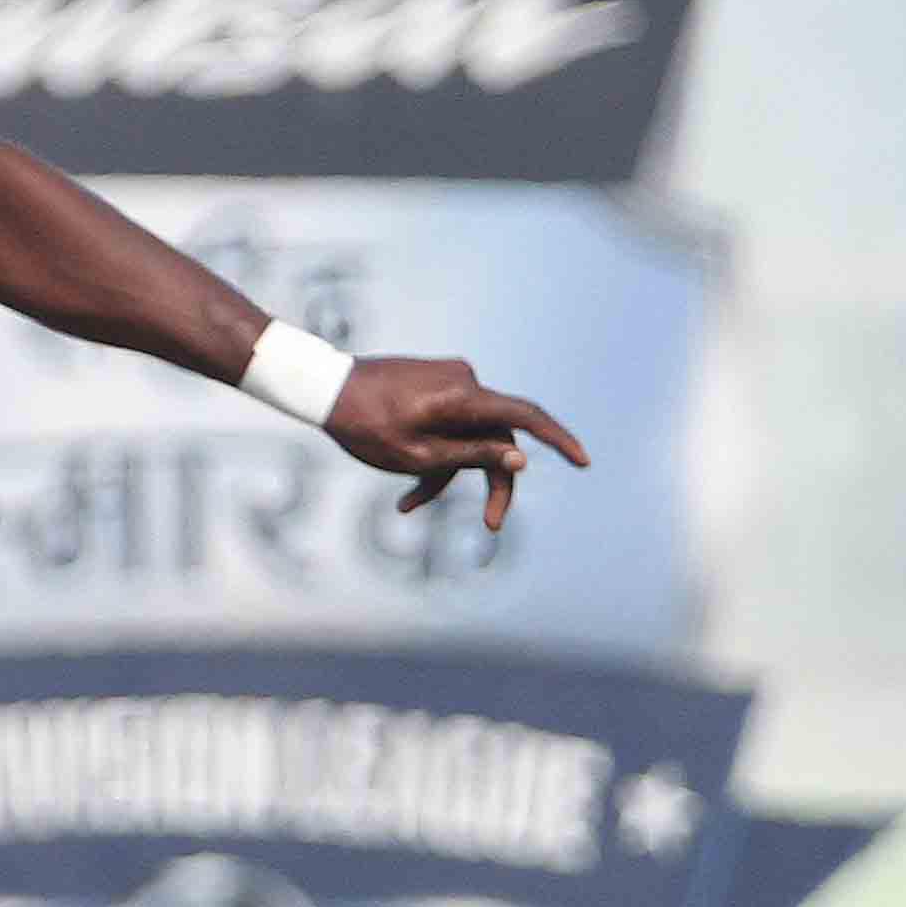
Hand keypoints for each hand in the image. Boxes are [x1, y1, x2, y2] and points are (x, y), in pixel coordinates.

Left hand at [322, 355, 590, 530]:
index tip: (584, 462)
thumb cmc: (364, 425)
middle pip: (497, 437)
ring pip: (468, 435)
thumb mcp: (419, 454)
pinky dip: (435, 454)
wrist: (321, 387)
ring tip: (408, 506)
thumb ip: (472, 457)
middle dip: (491, 481)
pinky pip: (449, 424)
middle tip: (493, 526)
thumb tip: (520, 460)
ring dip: (447, 474)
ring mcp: (449, 380)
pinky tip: (406, 494)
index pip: (526, 418)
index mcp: (464, 397)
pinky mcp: (433, 384)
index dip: (560, 440)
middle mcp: (464, 382)